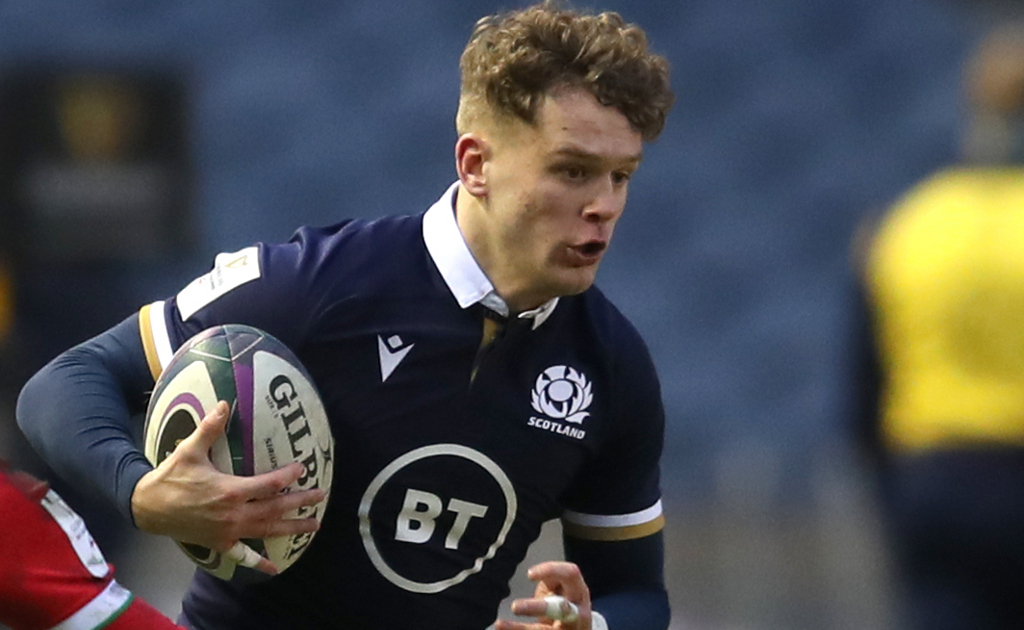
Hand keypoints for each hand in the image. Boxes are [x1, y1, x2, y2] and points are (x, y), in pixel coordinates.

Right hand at [131, 401, 325, 572]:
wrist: (147, 508)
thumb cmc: (171, 477)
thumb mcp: (189, 450)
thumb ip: (209, 429)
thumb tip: (224, 404)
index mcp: (230, 491)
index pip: (269, 484)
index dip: (288, 477)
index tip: (303, 469)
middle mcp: (234, 514)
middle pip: (275, 509)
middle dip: (300, 502)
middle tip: (320, 496)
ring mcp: (228, 532)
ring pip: (267, 531)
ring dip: (292, 528)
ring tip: (314, 525)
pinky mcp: (220, 545)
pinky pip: (243, 555)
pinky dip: (259, 563)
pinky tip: (275, 569)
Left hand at [495, 561, 592, 629]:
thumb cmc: (565, 602)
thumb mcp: (561, 587)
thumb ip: (551, 578)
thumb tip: (533, 574)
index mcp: (579, 592)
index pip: (570, 574)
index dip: (550, 570)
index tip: (529, 574)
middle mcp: (577, 613)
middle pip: (560, 609)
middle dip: (537, 608)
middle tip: (515, 607)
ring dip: (520, 628)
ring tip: (500, 624)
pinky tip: (502, 627)